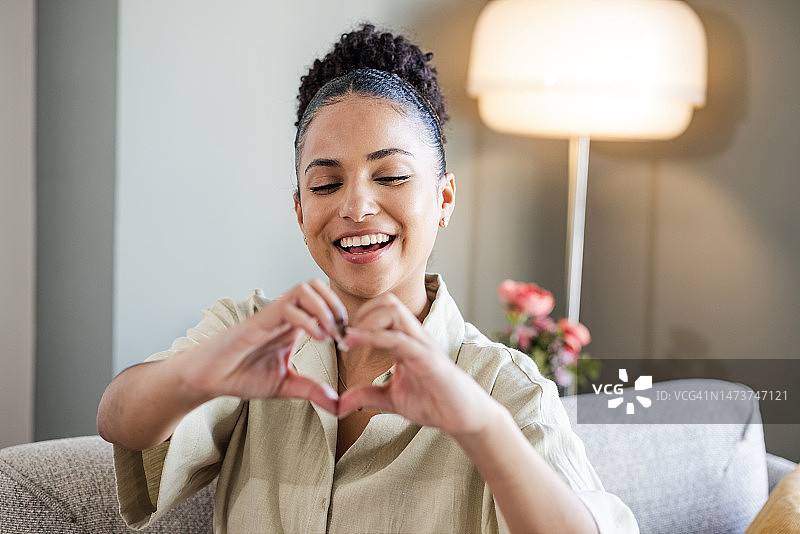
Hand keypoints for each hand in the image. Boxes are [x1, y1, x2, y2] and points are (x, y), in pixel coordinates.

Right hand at [174, 279, 346, 413]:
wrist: (209, 378)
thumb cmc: (241, 375)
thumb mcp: (285, 385)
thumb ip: (311, 391)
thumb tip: (338, 405)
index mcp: (293, 324)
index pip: (324, 300)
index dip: (341, 316)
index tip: (347, 341)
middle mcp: (284, 315)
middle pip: (317, 285)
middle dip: (336, 305)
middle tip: (342, 334)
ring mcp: (271, 316)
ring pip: (305, 288)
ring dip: (324, 308)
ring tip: (330, 335)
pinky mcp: (258, 322)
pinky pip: (287, 307)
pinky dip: (308, 319)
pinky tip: (316, 338)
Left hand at [336, 294, 497, 436]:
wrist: (463, 417)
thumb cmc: (434, 402)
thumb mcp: (392, 399)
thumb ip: (367, 396)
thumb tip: (339, 404)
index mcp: (407, 340)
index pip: (383, 310)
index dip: (358, 318)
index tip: (340, 338)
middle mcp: (415, 336)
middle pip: (388, 302)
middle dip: (361, 313)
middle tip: (342, 336)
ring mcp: (422, 345)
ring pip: (394, 311)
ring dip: (366, 321)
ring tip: (348, 339)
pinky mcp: (427, 359)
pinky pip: (398, 339)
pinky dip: (373, 338)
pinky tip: (355, 346)